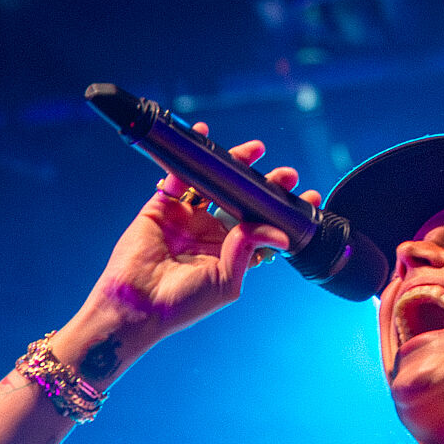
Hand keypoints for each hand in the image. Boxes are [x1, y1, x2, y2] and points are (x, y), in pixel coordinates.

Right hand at [83, 124, 321, 338]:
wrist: (136, 305)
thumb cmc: (183, 303)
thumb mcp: (227, 280)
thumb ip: (249, 249)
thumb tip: (279, 231)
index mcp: (232, 254)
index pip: (264, 227)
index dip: (284, 212)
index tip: (307, 197)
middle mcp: (212, 234)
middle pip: (243, 200)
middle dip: (266, 184)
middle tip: (287, 173)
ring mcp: (187, 219)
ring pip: (214, 184)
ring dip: (234, 165)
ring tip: (256, 150)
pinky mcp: (162, 207)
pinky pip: (178, 177)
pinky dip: (189, 159)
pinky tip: (204, 139)